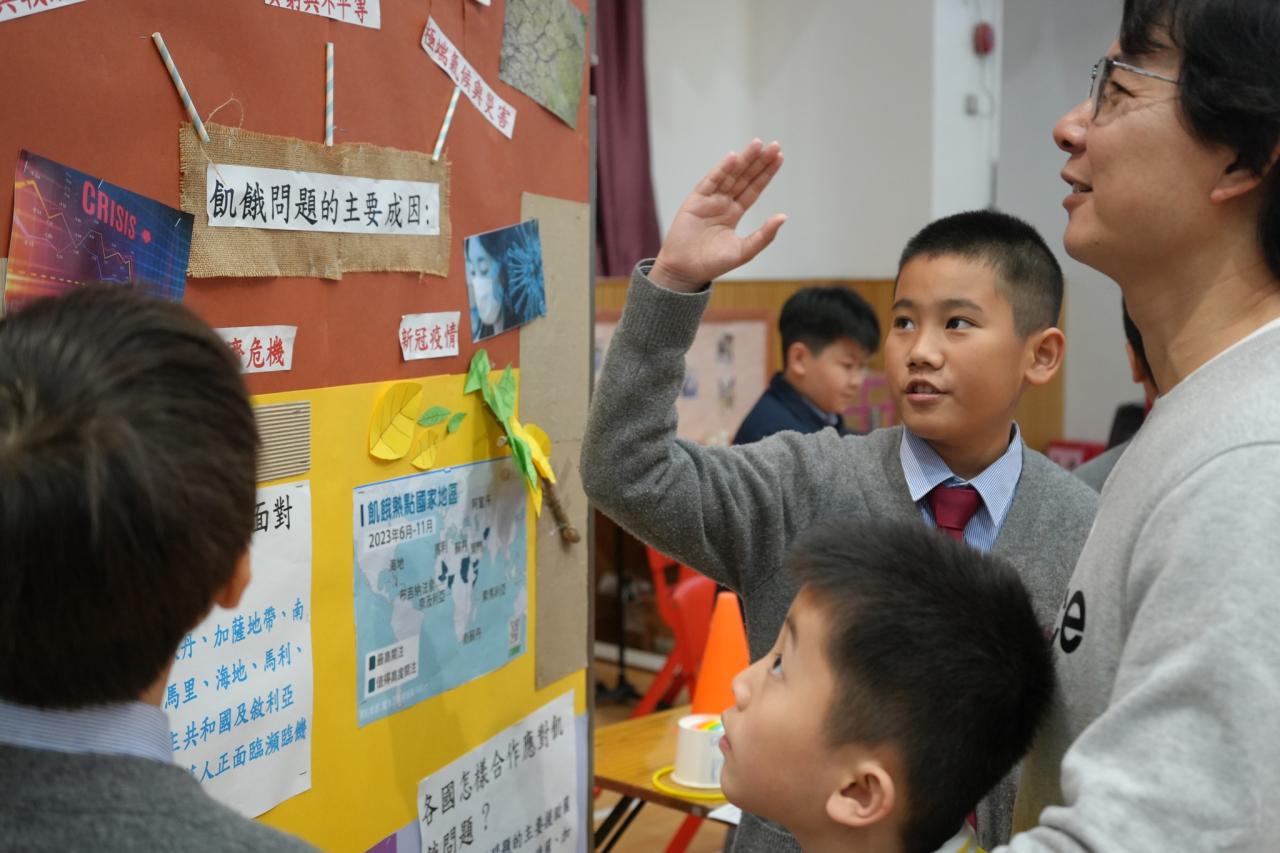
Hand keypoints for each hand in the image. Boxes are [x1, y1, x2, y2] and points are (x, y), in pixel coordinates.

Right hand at [650, 139, 786, 291]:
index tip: (779, 157)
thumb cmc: (713, 264)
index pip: (754, 188)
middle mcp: (723, 202)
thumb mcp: (744, 251)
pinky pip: (710, 182)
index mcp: (734, 212)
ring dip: (743, 160)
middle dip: (759, 161)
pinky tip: (733, 159)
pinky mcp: (695, 201)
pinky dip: (721, 170)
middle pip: (744, 177)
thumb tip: (784, 217)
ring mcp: (709, 200)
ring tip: (758, 145)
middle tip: (774, 145)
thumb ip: (764, 235)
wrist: (685, 271)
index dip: (766, 173)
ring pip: (730, 175)